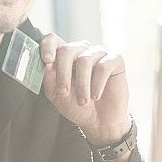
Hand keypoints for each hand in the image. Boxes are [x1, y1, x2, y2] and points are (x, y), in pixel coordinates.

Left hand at [40, 33, 131, 148]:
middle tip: (63, 92)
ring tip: (82, 102)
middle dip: (63, 73)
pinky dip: (97, 84)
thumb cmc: (76, 106)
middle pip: (66, 50)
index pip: (53, 40)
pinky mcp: (115, 60)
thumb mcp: (56, 94)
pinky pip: (103, 66)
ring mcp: (98, 54)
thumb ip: (49, 77)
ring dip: (82, 85)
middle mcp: (80, 51)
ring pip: (85, 60)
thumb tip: (46, 63)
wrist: (99, 121)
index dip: (47, 46)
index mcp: (64, 57)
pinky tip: (96, 96)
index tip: (46, 60)